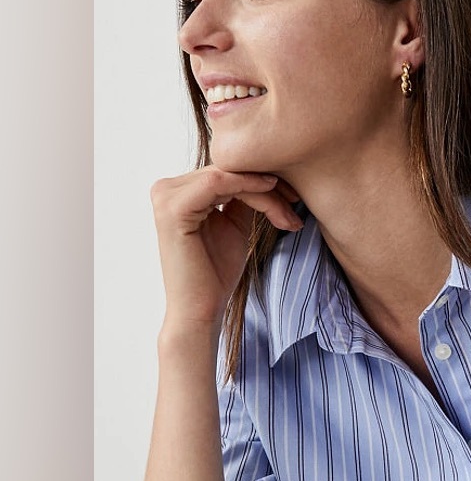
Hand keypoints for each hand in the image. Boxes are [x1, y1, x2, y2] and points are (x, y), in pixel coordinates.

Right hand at [150, 165, 302, 327]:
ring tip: (289, 215)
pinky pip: (218, 183)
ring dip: (265, 192)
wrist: (202, 309)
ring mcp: (165, 196)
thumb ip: (242, 197)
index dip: (262, 177)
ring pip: (228, 175)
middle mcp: (166, 188)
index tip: (294, 194)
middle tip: (297, 202)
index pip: (226, 171)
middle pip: (228, 170)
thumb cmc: (217, 273)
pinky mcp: (172, 208)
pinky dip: (250, 188)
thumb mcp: (235, 225)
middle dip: (268, 184)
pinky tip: (274, 199)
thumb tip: (268, 172)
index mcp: (178, 191)